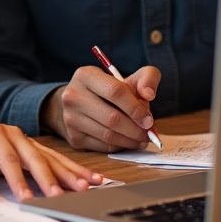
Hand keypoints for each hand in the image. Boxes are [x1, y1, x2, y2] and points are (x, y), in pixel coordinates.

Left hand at [0, 95, 102, 200]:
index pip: (9, 160)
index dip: (19, 180)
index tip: (28, 199)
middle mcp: (14, 134)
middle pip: (36, 158)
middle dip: (52, 177)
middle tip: (67, 195)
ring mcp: (26, 139)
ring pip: (51, 157)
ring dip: (70, 172)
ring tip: (89, 185)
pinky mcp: (33, 147)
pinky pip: (55, 158)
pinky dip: (72, 168)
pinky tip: (90, 177)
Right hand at [41, 65, 160, 151]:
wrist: (79, 103)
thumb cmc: (108, 90)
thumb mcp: (129, 77)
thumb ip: (147, 78)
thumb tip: (149, 95)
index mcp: (86, 75)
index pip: (115, 91)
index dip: (136, 108)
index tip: (149, 119)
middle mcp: (73, 95)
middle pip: (112, 117)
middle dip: (135, 129)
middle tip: (148, 133)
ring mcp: (70, 118)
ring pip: (108, 135)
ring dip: (130, 140)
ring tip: (141, 139)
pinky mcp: (73, 137)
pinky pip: (102, 146)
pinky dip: (119, 146)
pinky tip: (127, 142)